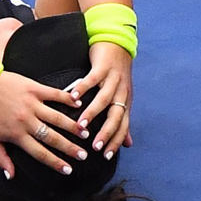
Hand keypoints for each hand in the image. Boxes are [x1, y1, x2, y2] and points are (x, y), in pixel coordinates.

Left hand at [0, 71, 87, 178]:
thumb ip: (0, 158)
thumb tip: (11, 176)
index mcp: (16, 134)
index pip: (40, 153)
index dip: (55, 162)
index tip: (68, 170)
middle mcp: (26, 120)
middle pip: (52, 138)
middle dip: (70, 148)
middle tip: (83, 155)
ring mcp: (31, 103)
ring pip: (57, 118)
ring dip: (73, 127)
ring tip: (85, 134)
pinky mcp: (33, 88)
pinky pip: (54, 94)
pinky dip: (67, 98)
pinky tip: (79, 103)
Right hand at [69, 41, 133, 158]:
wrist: (117, 44)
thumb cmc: (116, 73)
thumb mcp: (121, 96)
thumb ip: (122, 119)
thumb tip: (128, 144)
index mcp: (125, 101)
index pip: (123, 126)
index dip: (116, 141)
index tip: (106, 156)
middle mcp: (121, 92)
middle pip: (116, 116)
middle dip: (106, 133)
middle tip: (95, 147)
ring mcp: (113, 79)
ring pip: (104, 100)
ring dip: (93, 113)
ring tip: (81, 125)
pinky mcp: (102, 67)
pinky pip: (92, 79)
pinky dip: (82, 89)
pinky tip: (72, 97)